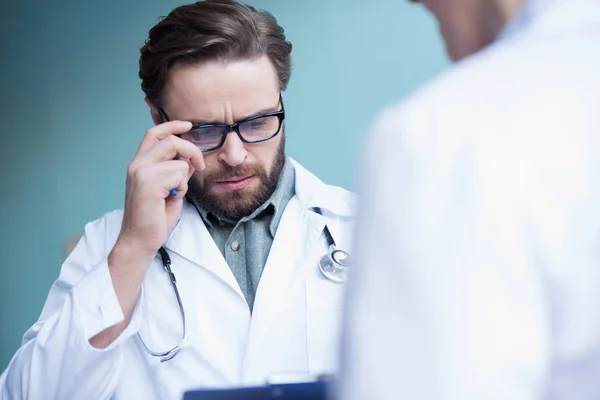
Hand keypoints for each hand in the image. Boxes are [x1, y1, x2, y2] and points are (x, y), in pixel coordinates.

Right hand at [115, 120, 204, 259]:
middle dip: (192, 151)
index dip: (172, 126)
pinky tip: (171, 198)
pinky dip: (182, 188)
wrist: (140, 239)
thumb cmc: (154, 217)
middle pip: (171, 141)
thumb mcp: (169, 188)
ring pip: (179, 162)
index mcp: (140, 163)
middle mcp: (138, 164)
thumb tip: (190, 159)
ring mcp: (141, 173)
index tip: (188, 124)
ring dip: (184, 179)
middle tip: (200, 165)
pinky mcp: (148, 183)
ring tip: (174, 194)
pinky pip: (179, 175)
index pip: (154, 134)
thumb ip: (176, 171)